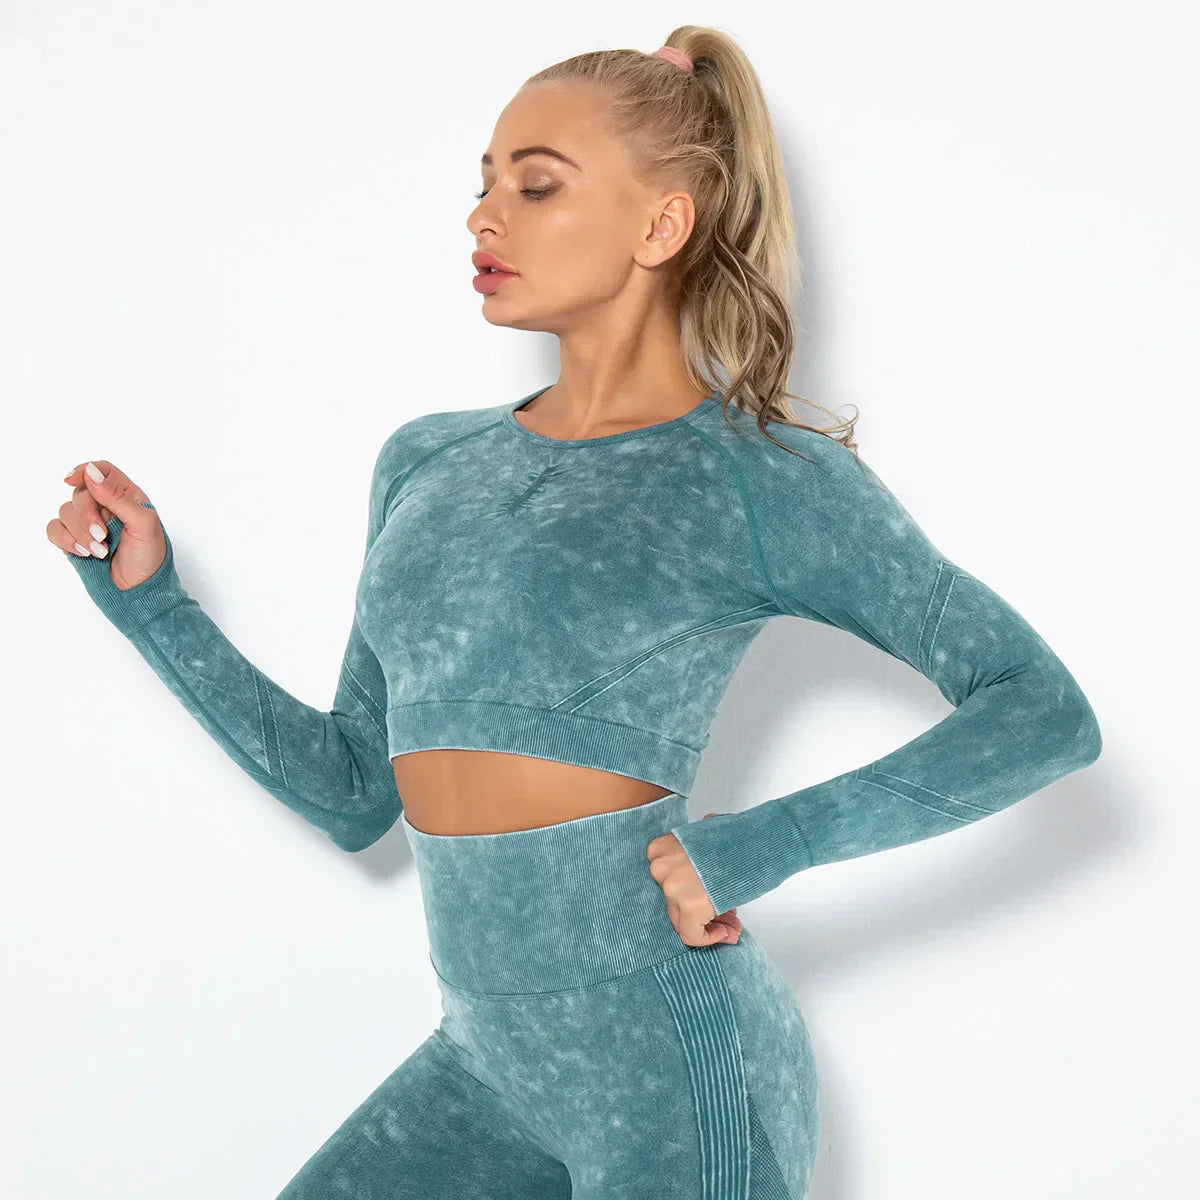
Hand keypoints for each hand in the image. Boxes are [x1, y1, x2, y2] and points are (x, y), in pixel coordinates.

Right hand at [48, 460, 165, 590]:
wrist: (138, 592)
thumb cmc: (149, 558)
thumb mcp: (143, 524)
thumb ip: (117, 498)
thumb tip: (90, 473)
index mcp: (127, 497)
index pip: (102, 470)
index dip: (85, 471)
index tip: (72, 481)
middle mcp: (106, 506)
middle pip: (80, 492)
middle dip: (86, 515)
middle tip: (102, 536)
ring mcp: (88, 523)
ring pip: (65, 511)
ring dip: (79, 533)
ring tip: (99, 552)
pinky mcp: (74, 540)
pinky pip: (54, 528)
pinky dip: (63, 539)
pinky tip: (81, 553)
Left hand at [647, 812, 742, 947]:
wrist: (758, 841)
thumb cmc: (737, 837)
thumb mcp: (707, 838)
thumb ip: (696, 856)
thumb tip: (704, 881)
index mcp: (661, 848)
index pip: (668, 883)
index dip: (692, 893)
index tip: (711, 899)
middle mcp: (661, 868)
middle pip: (675, 903)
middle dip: (702, 912)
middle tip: (727, 917)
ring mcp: (672, 887)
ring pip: (683, 920)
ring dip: (709, 926)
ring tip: (732, 928)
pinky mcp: (688, 906)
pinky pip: (691, 935)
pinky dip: (709, 938)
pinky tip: (727, 932)